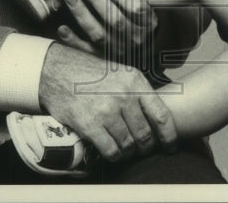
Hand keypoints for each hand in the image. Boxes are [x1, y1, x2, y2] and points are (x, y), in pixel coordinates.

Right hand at [38, 43, 176, 162]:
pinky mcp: (89, 124)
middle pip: (145, 134)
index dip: (169, 135)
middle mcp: (124, 95)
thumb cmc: (91, 72)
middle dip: (146, 147)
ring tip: (127, 150)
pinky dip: (115, 156)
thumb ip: (139, 91)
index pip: (161, 115)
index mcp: (135, 81)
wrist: (58, 70)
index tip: (170, 146)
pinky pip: (110, 150)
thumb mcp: (121, 72)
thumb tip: (156, 115)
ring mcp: (106, 110)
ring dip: (129, 152)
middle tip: (143, 149)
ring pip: (129, 145)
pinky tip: (113, 152)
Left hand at [56, 0, 157, 63]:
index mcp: (149, 23)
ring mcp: (118, 50)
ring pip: (98, 33)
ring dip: (82, 14)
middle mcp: (135, 39)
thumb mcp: (146, 5)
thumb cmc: (141, 20)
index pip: (135, 7)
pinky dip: (73, 40)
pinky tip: (62, 28)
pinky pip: (86, 51)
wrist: (143, 49)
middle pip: (115, 19)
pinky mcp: (103, 59)